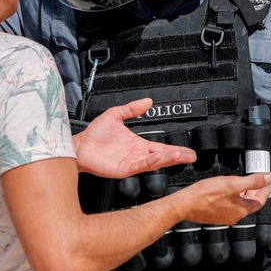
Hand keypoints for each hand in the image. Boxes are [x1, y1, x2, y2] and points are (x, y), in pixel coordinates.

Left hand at [74, 98, 195, 177]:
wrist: (80, 145)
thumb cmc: (95, 134)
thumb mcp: (116, 114)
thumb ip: (132, 108)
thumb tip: (148, 101)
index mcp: (138, 144)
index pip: (161, 147)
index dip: (175, 149)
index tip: (188, 150)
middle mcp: (137, 154)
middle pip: (162, 156)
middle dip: (177, 156)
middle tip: (191, 156)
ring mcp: (131, 163)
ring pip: (153, 162)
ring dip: (167, 159)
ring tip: (179, 156)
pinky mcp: (123, 169)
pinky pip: (139, 165)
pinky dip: (149, 162)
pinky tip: (157, 158)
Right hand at [177, 173, 270, 224]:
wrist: (185, 204)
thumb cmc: (205, 194)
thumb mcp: (232, 183)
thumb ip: (253, 181)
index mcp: (241, 210)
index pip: (260, 201)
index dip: (265, 190)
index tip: (267, 182)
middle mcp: (234, 216)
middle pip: (250, 203)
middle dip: (255, 191)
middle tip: (258, 181)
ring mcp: (223, 217)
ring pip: (239, 204)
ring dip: (244, 194)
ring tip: (243, 183)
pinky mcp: (214, 215)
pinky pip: (229, 206)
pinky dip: (233, 197)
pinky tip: (227, 190)